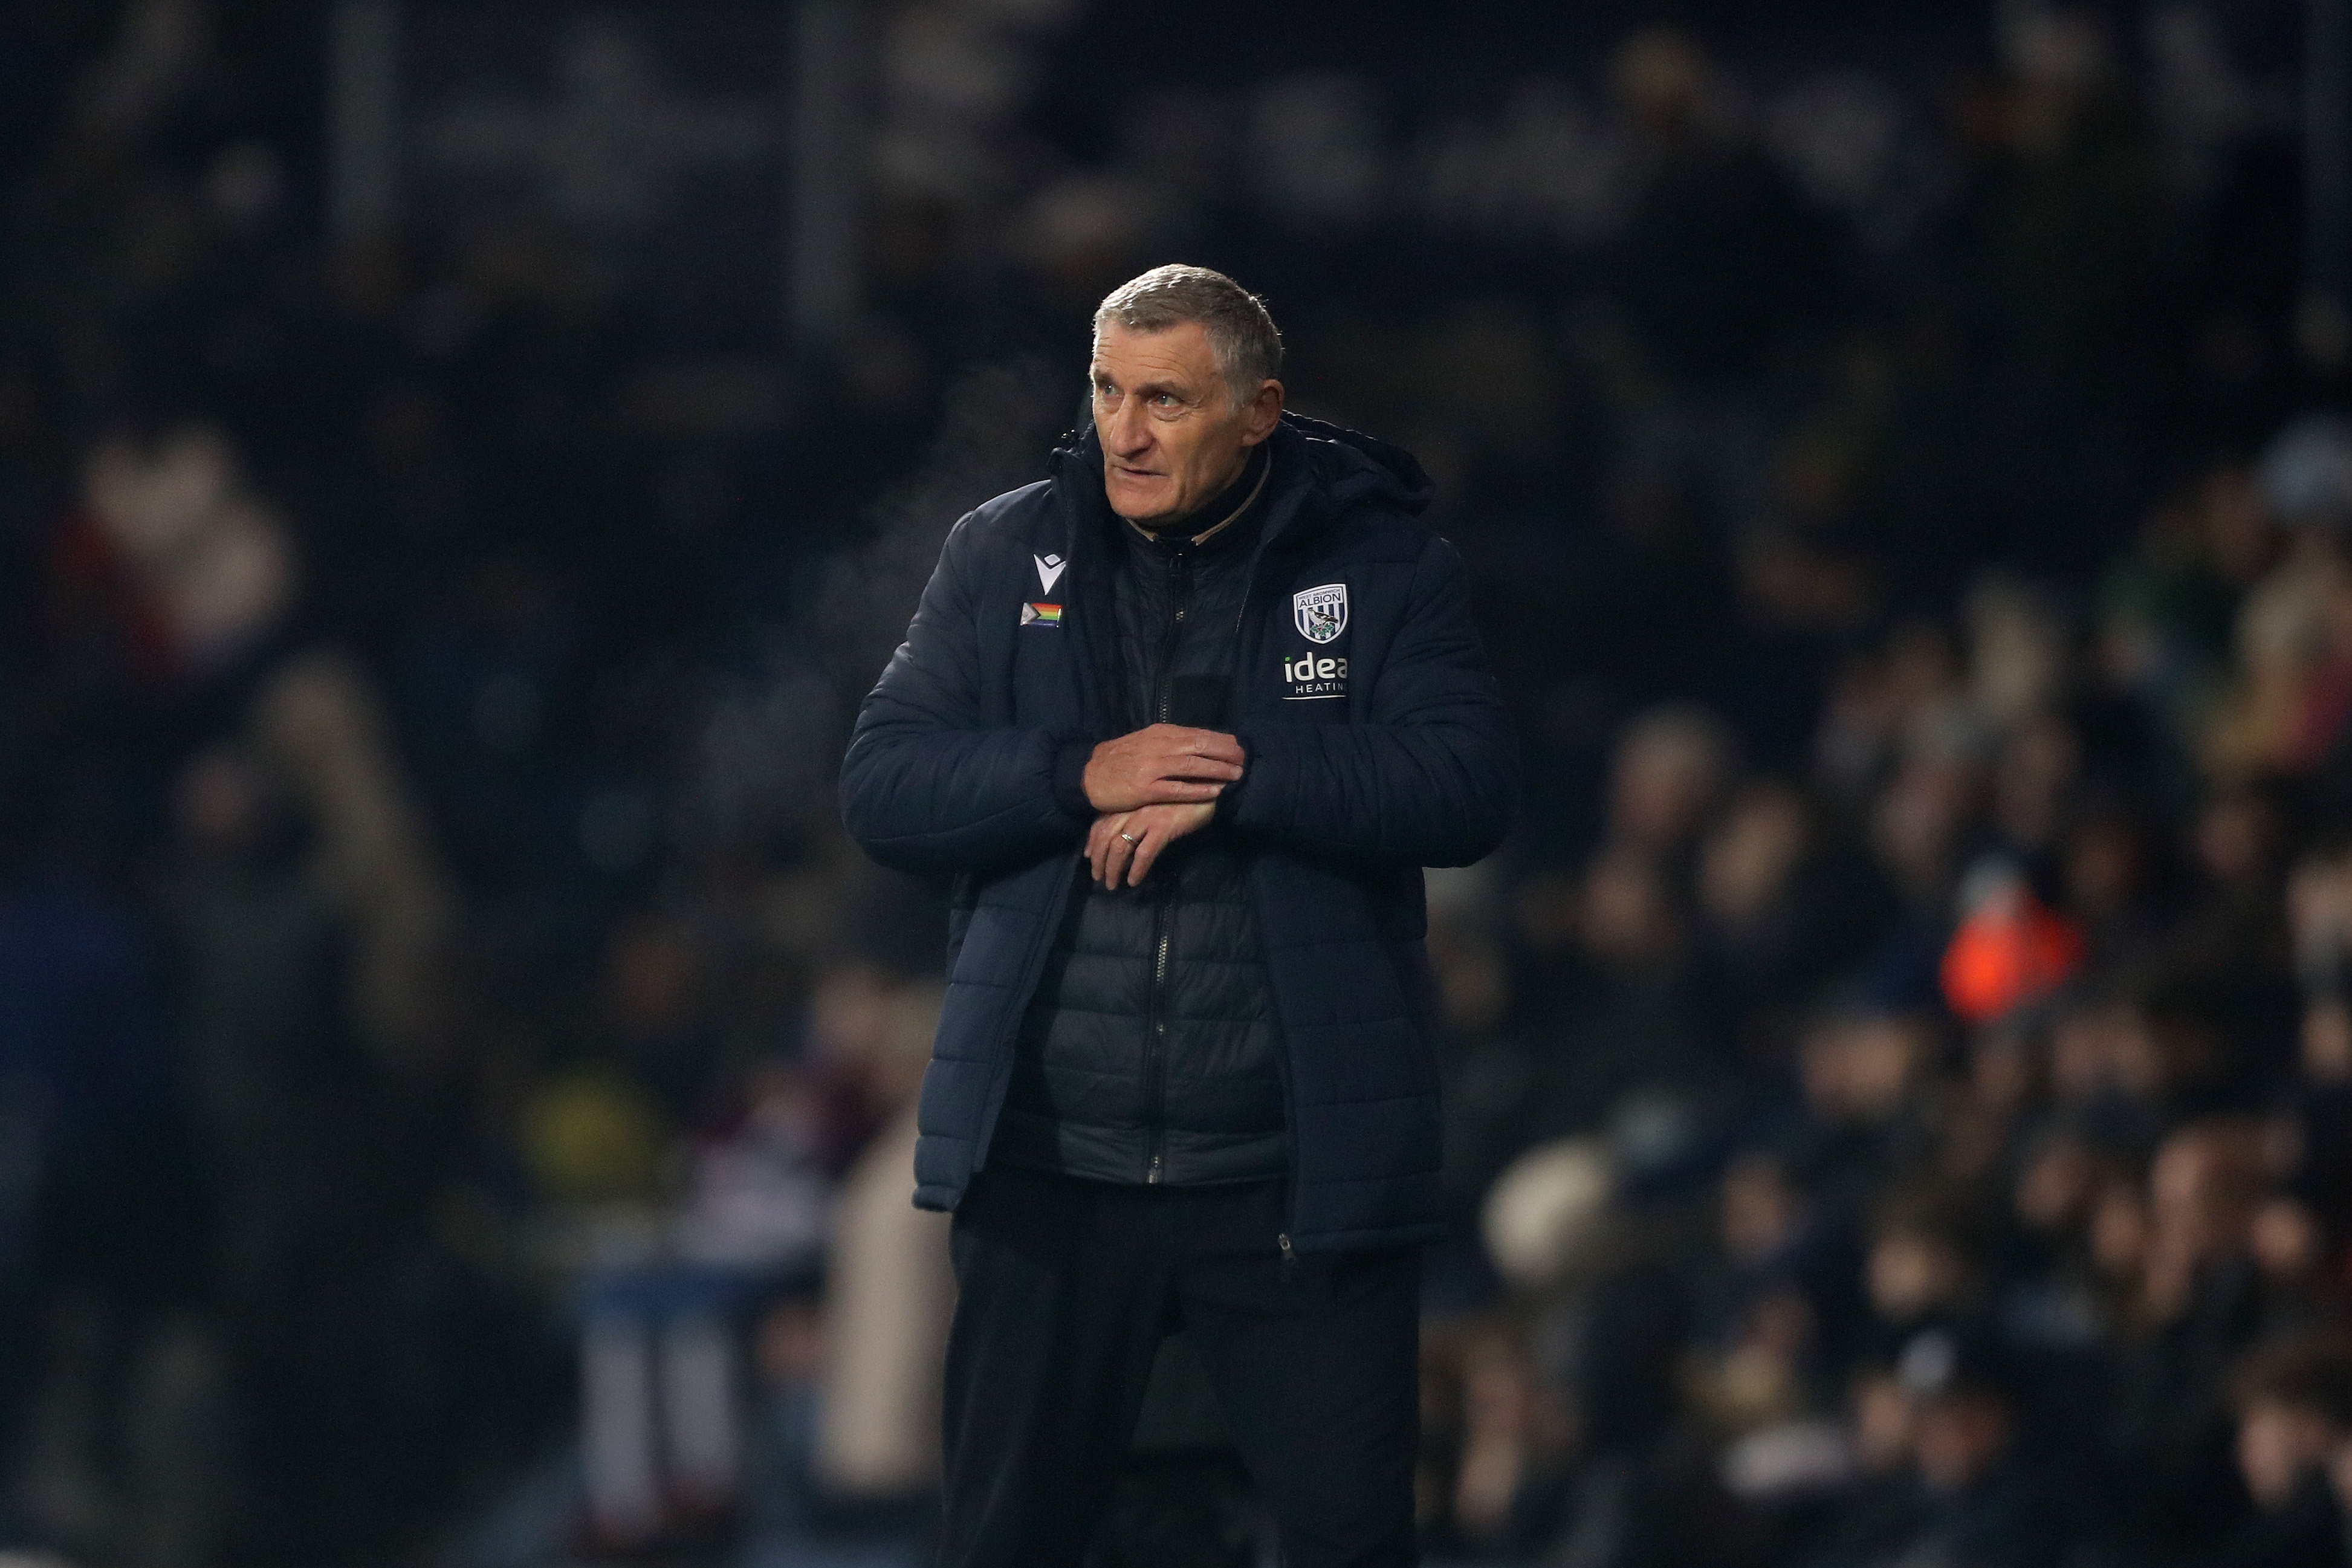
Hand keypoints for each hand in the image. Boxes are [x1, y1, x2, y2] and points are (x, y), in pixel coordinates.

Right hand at [1082, 723, 1244, 812]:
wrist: (1087, 775)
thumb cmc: (1118, 759)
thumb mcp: (1144, 742)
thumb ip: (1168, 742)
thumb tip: (1197, 742)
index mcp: (1159, 733)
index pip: (1197, 733)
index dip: (1221, 740)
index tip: (1237, 746)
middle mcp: (1158, 746)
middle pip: (1200, 746)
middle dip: (1225, 753)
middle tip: (1244, 760)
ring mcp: (1152, 768)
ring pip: (1193, 766)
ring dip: (1218, 770)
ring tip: (1236, 775)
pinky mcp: (1145, 789)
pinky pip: (1177, 789)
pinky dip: (1198, 790)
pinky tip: (1214, 792)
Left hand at [1087, 802, 1215, 887]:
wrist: (1209, 790)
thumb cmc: (1182, 797)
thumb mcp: (1153, 803)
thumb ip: (1136, 815)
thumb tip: (1122, 840)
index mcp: (1129, 801)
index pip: (1101, 822)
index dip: (1092, 841)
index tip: (1089, 856)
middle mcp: (1133, 807)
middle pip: (1105, 837)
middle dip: (1098, 859)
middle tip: (1098, 877)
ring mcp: (1147, 816)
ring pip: (1120, 846)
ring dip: (1113, 869)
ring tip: (1112, 884)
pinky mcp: (1163, 826)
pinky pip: (1144, 853)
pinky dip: (1136, 869)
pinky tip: (1133, 881)